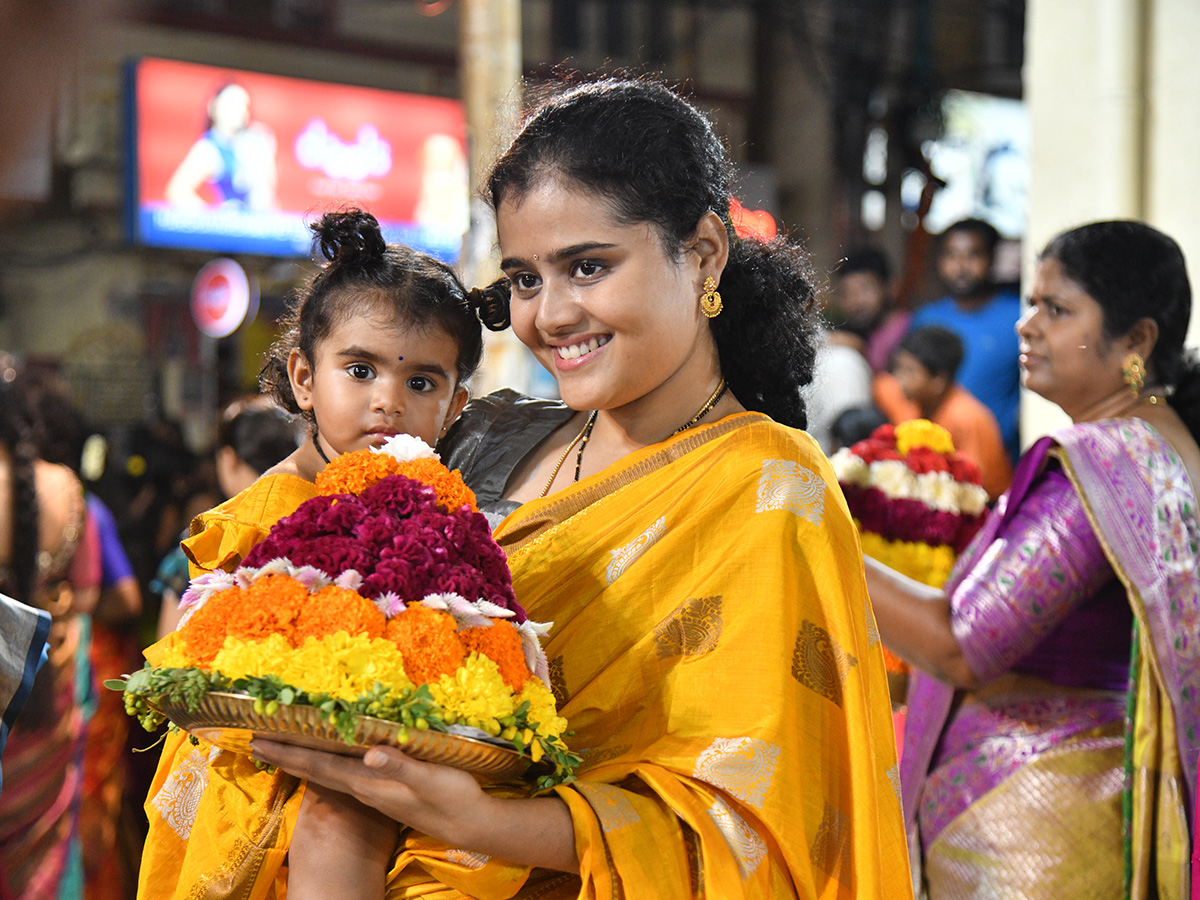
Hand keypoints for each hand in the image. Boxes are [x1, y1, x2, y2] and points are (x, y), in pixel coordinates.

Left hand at [251, 740, 487, 846]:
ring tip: (283, 747)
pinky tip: (329, 757)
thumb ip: (399, 767)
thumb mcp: (429, 779)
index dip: (289, 753)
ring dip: (303, 760)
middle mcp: (363, 789)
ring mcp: (372, 792)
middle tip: (257, 741)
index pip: (318, 765)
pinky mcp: (383, 792)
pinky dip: (327, 763)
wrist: (471, 825)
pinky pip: (343, 775)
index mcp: (367, 782)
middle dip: (285, 756)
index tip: (260, 741)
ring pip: (327, 774)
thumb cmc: (453, 798)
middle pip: (315, 771)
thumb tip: (370, 754)